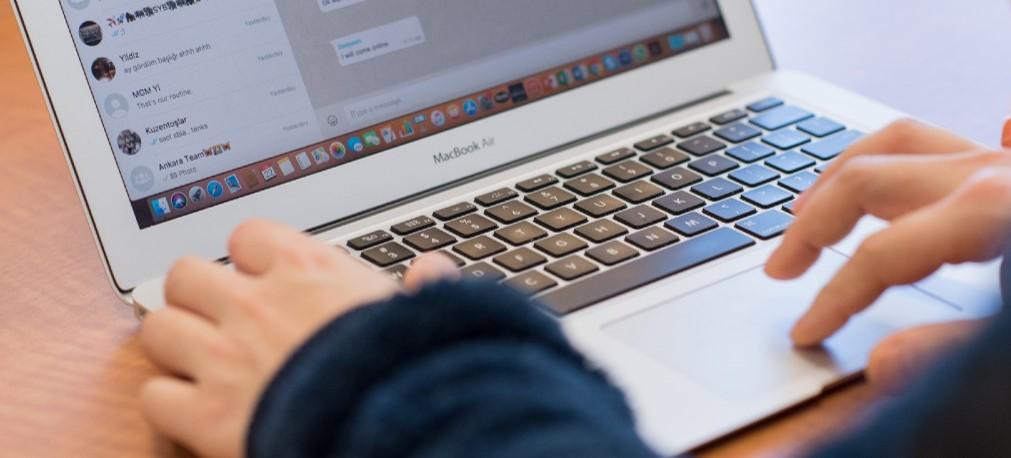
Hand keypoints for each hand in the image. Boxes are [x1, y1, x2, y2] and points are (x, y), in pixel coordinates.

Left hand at [138, 220, 458, 457]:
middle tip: (214, 316)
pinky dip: (170, 403)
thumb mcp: (420, 315)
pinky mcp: (205, 413)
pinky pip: (156, 395)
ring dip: (175, 342)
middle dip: (195, 295)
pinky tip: (194, 410)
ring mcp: (223, 357)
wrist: (388, 421)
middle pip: (186, 273)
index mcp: (306, 272)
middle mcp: (255, 304)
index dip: (249, 257)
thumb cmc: (406, 367)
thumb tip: (434, 271)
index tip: (261, 276)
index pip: (248, 236)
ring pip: (158, 326)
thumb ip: (419, 289)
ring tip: (196, 359)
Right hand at [766, 119, 1010, 390]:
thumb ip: (953, 350)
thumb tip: (882, 362)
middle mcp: (990, 172)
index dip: (834, 298)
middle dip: (811, 225)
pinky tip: (886, 182)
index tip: (807, 332)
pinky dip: (892, 158)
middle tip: (780, 268)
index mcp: (991, 210)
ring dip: (839, 175)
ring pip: (896, 142)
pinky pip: (936, 143)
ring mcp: (1001, 160)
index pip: (881, 254)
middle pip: (867, 180)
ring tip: (806, 209)